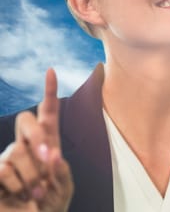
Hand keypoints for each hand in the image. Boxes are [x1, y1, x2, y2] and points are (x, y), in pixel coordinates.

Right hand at [0, 69, 72, 211]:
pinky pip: (4, 168)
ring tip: (36, 191)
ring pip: (17, 150)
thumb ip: (62, 173)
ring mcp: (7, 157)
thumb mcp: (64, 189)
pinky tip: (19, 195)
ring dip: (31, 173)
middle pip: (25, 120)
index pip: (48, 113)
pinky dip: (17, 184)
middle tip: (47, 155)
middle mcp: (25, 145)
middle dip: (36, 133)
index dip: (49, 93)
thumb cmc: (51, 203)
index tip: (51, 70)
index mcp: (49, 143)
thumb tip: (53, 154)